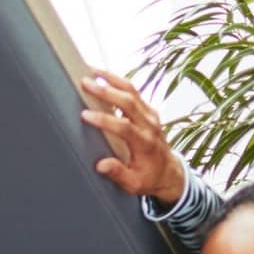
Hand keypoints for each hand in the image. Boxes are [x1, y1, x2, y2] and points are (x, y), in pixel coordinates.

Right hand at [81, 70, 186, 205]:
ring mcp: (151, 115)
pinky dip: (118, 82)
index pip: (124, 127)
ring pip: (132, 91)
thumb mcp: (133, 184)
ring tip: (93, 70)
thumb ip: (118, 173)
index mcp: (145, 143)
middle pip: (128, 101)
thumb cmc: (148, 178)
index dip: (104, 120)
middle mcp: (149, 125)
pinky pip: (134, 92)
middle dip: (105, 91)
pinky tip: (104, 77)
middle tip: (85, 82)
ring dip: (112, 78)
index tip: (85, 115)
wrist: (169, 172)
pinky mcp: (149, 110)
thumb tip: (101, 165)